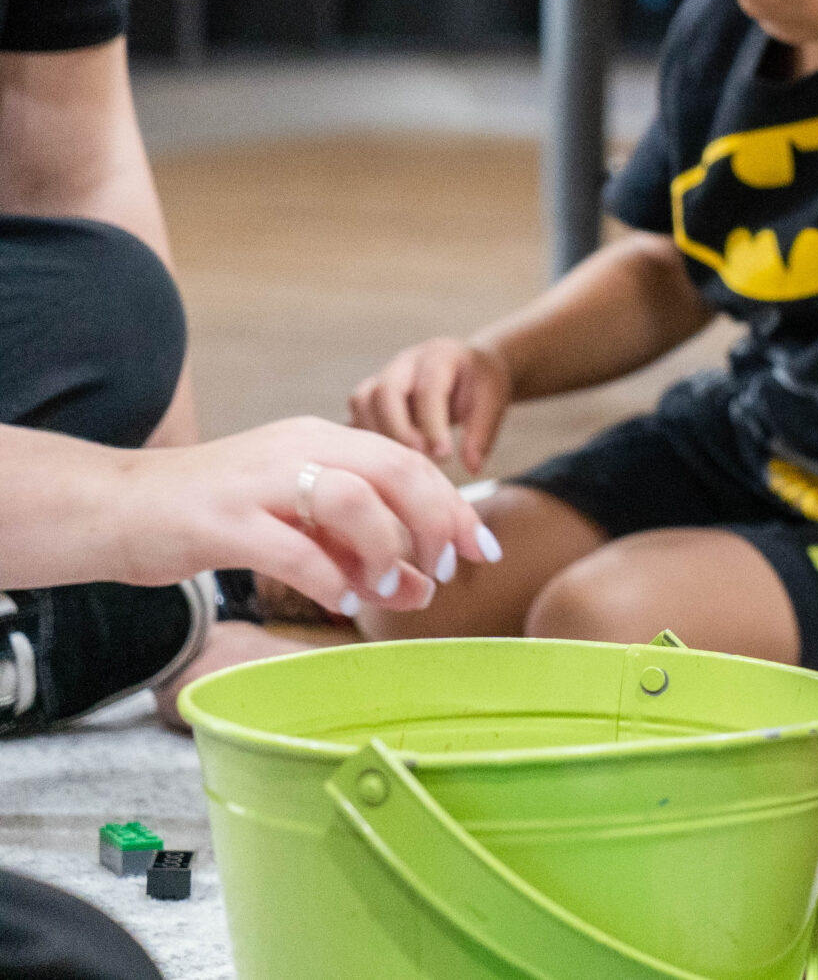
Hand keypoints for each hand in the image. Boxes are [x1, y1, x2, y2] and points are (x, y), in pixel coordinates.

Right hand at [112, 416, 498, 614]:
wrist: (111, 508)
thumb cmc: (211, 517)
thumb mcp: (298, 528)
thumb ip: (359, 551)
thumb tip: (425, 588)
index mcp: (319, 439)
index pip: (409, 461)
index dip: (453, 506)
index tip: (481, 550)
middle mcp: (296, 448)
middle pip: (394, 470)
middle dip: (436, 521)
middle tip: (449, 570)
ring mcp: (258, 482)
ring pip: (350, 499)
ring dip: (383, 548)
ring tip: (387, 586)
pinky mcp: (221, 521)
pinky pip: (292, 547)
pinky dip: (329, 578)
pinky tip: (342, 602)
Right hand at [349, 336, 513, 474]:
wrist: (468, 367)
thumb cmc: (480, 384)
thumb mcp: (493, 401)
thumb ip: (482, 433)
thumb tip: (472, 468)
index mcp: (439, 356)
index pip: (429, 389)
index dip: (433, 424)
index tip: (443, 455)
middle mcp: (406, 362)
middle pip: (384, 391)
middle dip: (398, 430)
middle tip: (416, 460)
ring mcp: (383, 375)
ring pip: (362, 401)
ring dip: (376, 435)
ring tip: (400, 462)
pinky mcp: (371, 395)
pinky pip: (355, 414)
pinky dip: (364, 438)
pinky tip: (382, 460)